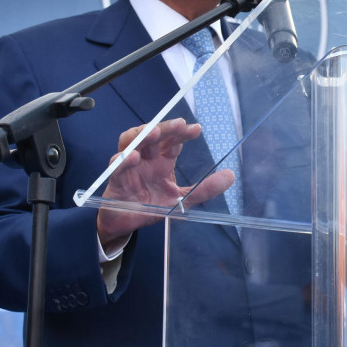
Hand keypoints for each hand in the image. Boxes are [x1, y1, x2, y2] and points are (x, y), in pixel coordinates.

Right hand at [95, 119, 234, 246]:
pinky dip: (123, 160)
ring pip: (131, 142)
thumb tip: (231, 176)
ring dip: (142, 135)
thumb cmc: (150, 205)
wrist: (125, 223)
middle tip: (179, 124)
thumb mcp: (182, 199)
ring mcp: (129, 166)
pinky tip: (133, 157)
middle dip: (166, 127)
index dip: (183, 133)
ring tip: (155, 132)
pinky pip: (117, 167)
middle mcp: (146, 158)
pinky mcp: (115, 180)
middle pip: (154, 135)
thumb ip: (205, 189)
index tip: (197, 129)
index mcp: (162, 160)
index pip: (173, 140)